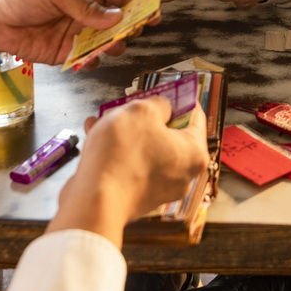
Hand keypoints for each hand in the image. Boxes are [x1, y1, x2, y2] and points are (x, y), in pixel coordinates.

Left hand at [0, 0, 141, 66]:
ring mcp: (79, 32)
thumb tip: (116, 18)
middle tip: (133, 32)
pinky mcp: (68, 52)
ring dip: (114, 44)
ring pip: (108, 41)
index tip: (153, 13)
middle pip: (119, 19)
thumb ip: (85, 6)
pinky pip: (89, 58)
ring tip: (113, 46)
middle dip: (130, 26)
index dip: (138, 2)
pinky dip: (94, 61)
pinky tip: (90, 59)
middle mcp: (87, 10)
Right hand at [49, 97, 208, 246]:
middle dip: (148, 117)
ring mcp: (160, 189)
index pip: (196, 117)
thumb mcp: (141, 111)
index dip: (180, 98)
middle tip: (132, 104)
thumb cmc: (122, 153)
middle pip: (170, 134)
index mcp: (194, 153)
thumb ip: (158, 103)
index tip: (167, 89)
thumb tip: (162, 108)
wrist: (94, 200)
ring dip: (127, 132)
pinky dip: (118, 151)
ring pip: (147, 149)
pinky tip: (96, 136)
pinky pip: (133, 165)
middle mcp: (182, 174)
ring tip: (105, 117)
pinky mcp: (138, 197)